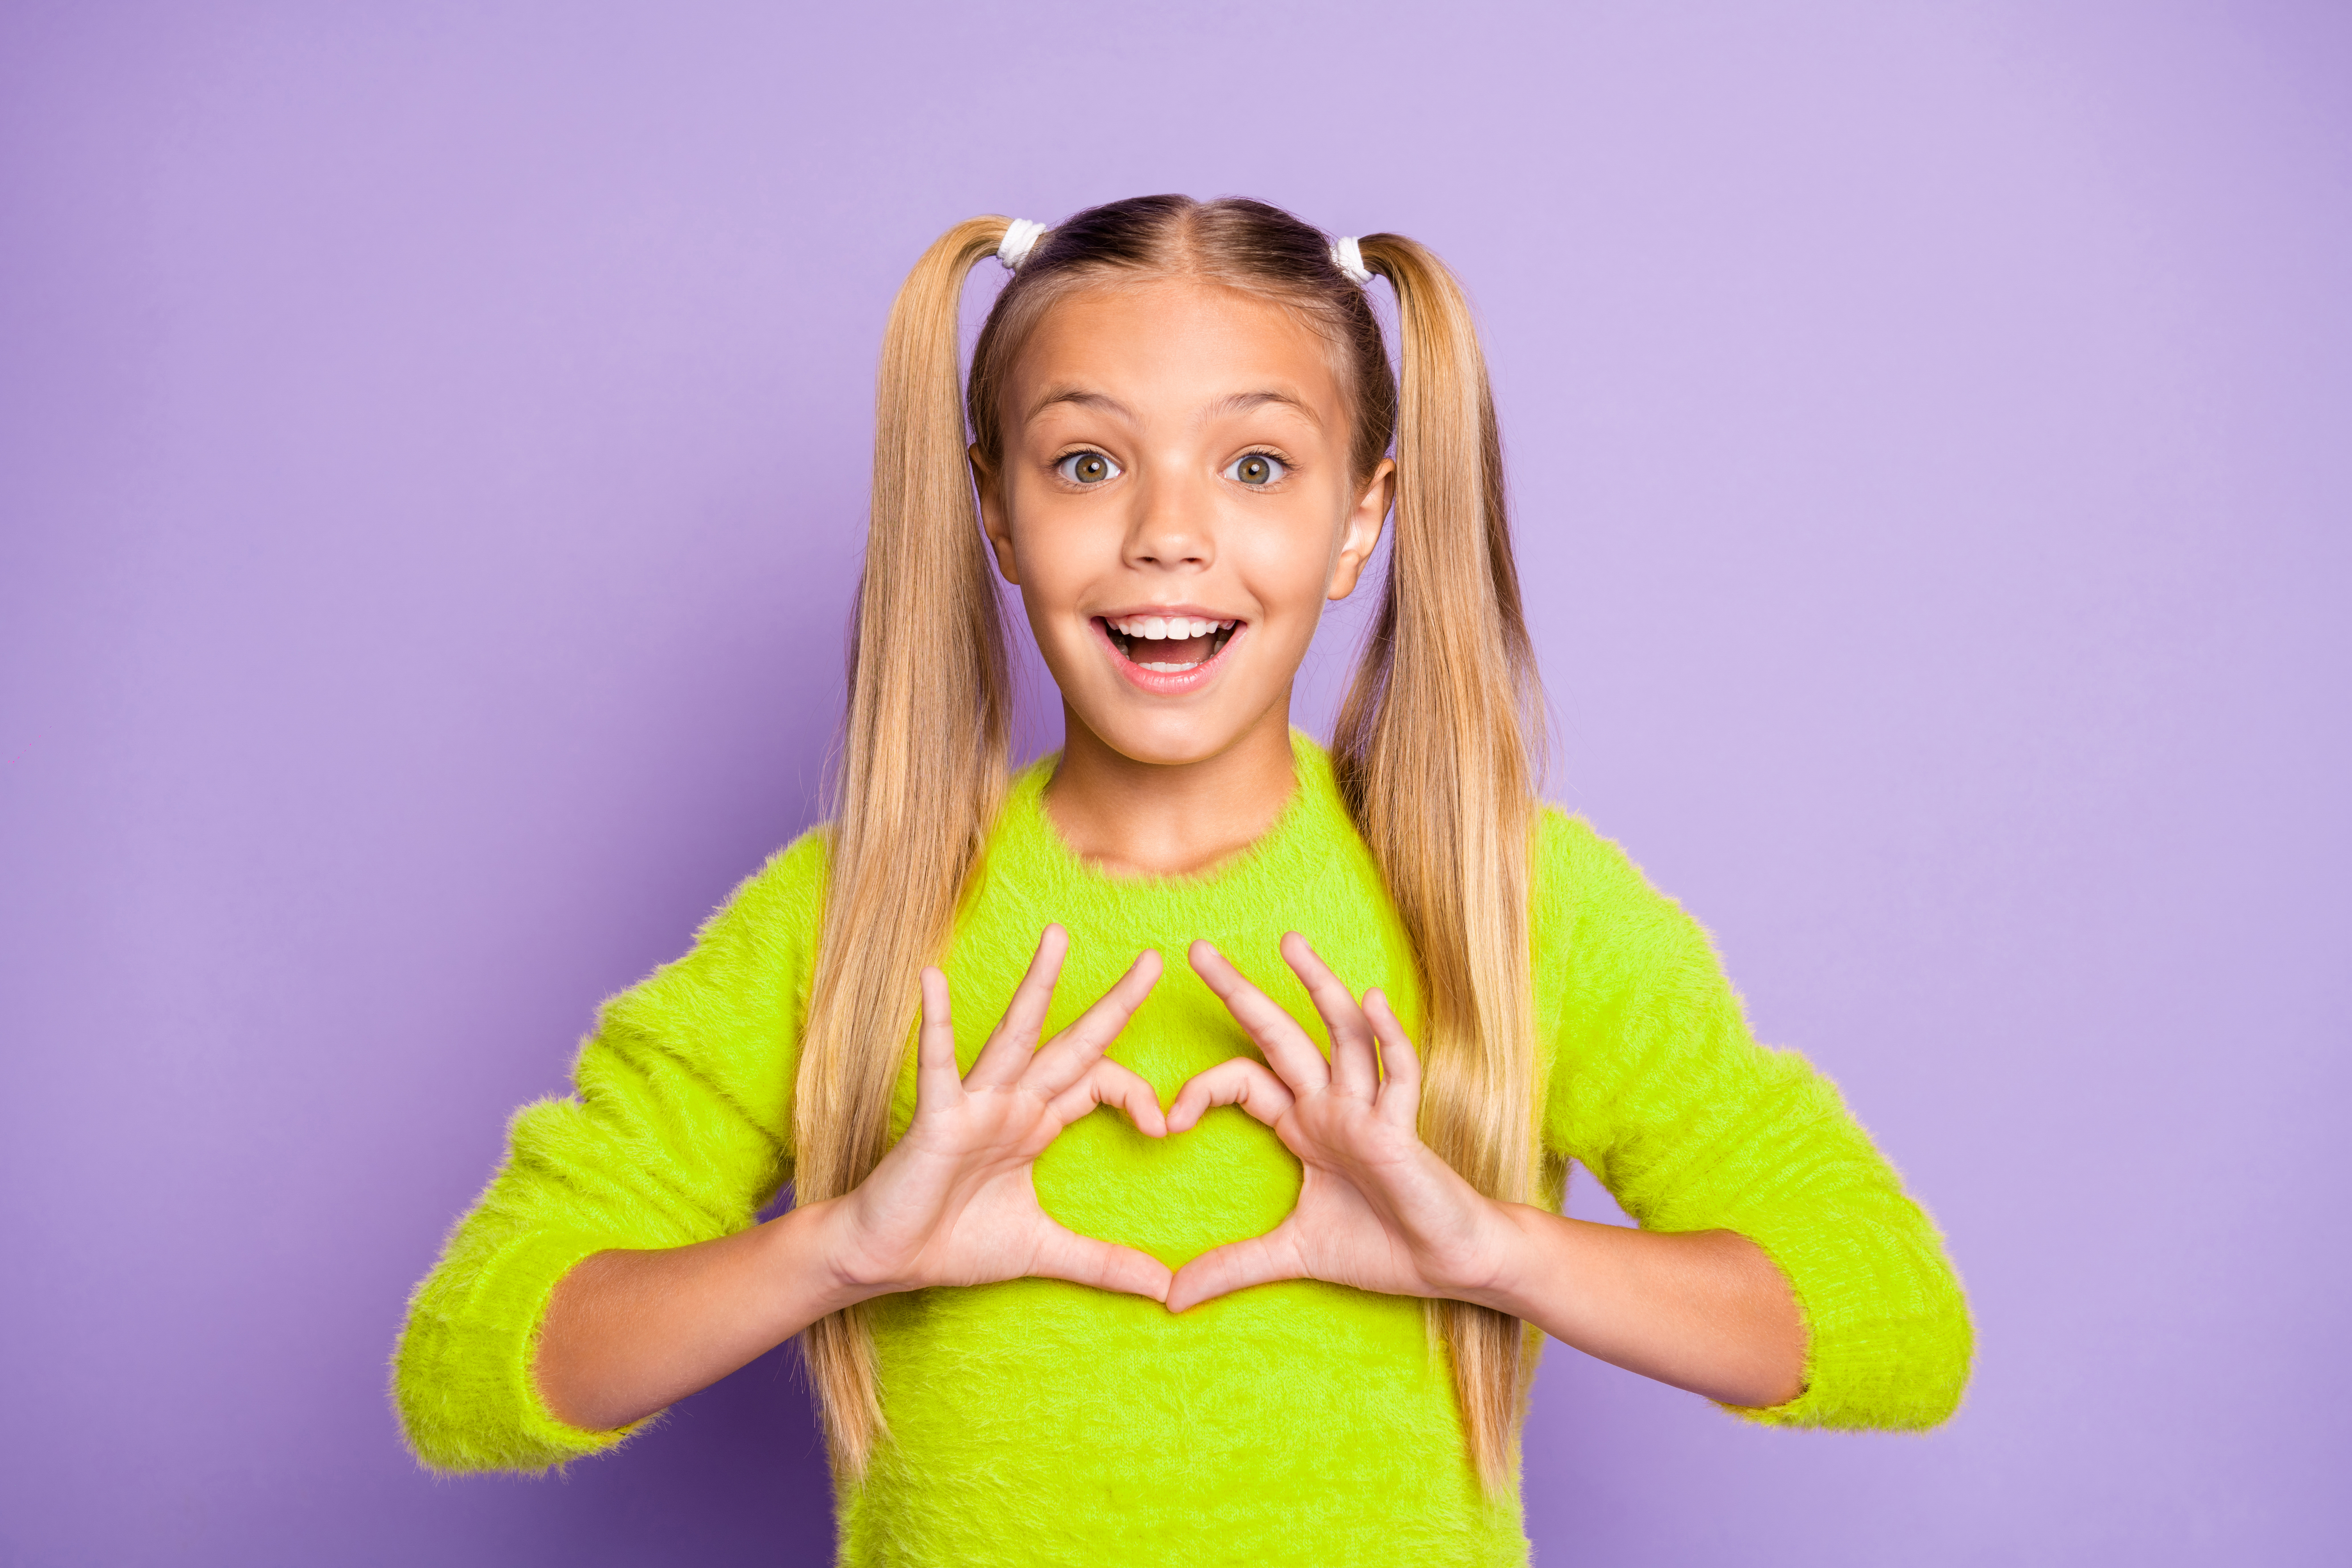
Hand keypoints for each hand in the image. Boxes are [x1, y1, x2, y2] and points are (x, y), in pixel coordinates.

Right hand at [822, 925, 1173, 1303]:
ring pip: (1014, 1036)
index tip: (1164, 1128)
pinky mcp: (936, 1118)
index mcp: (1037, 1122)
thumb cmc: (955, 1242)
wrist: (887, 1260)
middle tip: (1154, 959)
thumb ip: (1105, 1264)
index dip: (1137, 1095)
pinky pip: (939, 1066)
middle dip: (1114, 1003)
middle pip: (1074, 1043)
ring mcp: (975, 1104)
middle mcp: (1012, 1102)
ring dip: (1037, 986)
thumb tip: (1166, 1291)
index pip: (1100, 1083)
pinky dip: (935, 1025)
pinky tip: (930, 980)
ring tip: (1058, 937)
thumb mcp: (1046, 1252)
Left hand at [1163, 934, 1519, 1312]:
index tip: (1166, 1121)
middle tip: (1196, 947)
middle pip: (1279, 1034)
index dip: (1202, 1090)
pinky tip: (1371, 1000)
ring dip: (1317, 986)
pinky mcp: (1403, 1128)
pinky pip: (1397, 1074)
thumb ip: (1232, 1267)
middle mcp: (1332, 1105)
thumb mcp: (1292, 1254)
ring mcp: (1369, 1110)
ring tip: (1287, 942)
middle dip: (1240, 991)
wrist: (1449, 1264)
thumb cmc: (1382, 1247)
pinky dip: (1386, 1037)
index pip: (1243, 1081)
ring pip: (1341, 1034)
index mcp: (1303, 1125)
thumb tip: (1167, 1297)